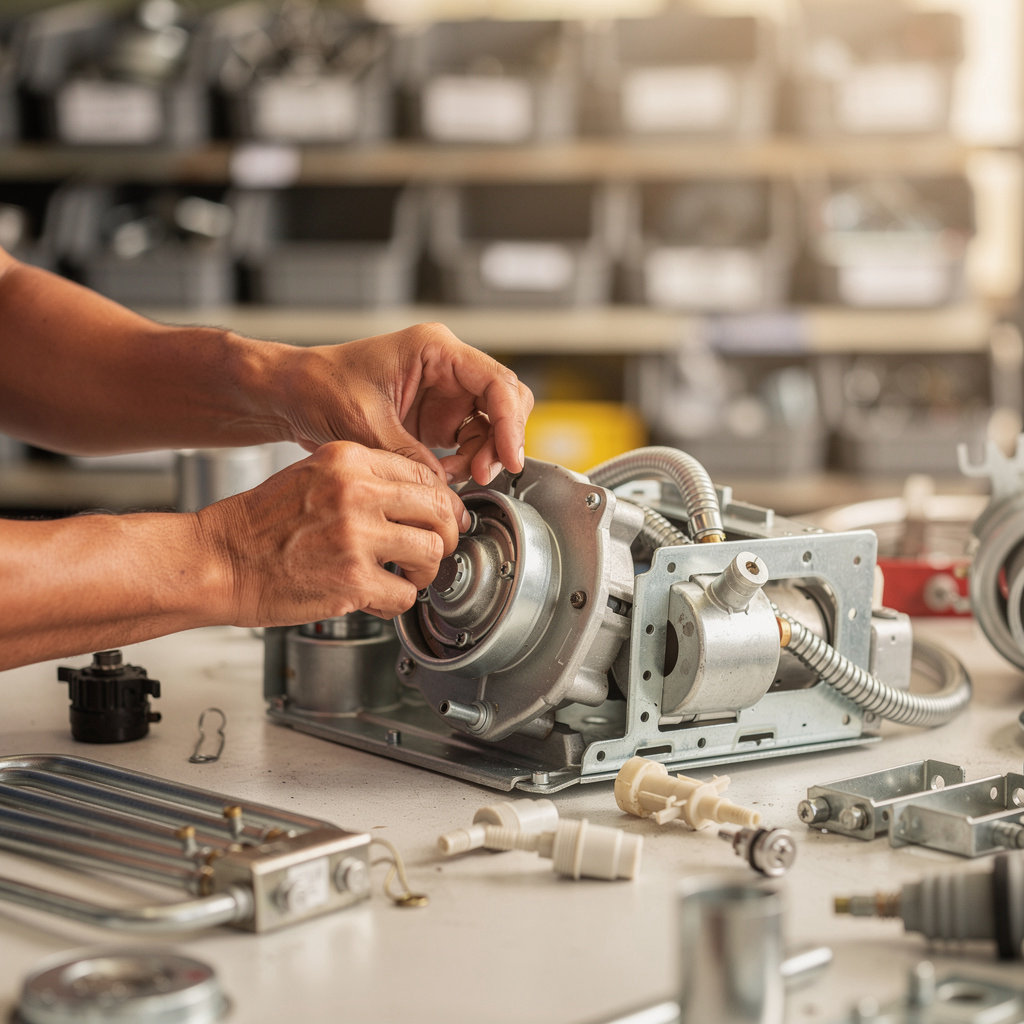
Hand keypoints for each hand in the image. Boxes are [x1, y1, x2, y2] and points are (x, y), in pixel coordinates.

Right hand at [196, 442, 460, 623]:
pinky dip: (396, 602)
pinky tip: (376, 597)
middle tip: (434, 550)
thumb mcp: (311, 476)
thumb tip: (418, 499)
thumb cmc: (258, 524)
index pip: (425, 475)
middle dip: (446, 535)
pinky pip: (405, 595)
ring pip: (432, 552)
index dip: (443, 503)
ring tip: (405, 577)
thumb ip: (364, 481)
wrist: (217, 561)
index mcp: (348, 461)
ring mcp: (356, 537)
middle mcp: (356, 493)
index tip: (443, 519)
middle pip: (440, 511)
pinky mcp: (352, 581)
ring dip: (425, 572)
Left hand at [276, 322, 533, 485]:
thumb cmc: (320, 387)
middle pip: (504, 402)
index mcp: (435, 350)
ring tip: (454, 477)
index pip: (496, 383)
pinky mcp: (436, 419)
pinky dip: (464, 464)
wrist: (293, 396)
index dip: (510, 422)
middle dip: (500, 440)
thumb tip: (443, 487)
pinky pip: (468, 443)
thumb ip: (410, 455)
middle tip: (484, 473)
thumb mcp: (366, 424)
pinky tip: (443, 476)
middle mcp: (447, 369)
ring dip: (482, 456)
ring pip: (490, 426)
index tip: (509, 458)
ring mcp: (444, 395)